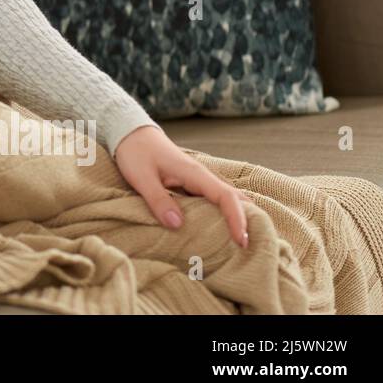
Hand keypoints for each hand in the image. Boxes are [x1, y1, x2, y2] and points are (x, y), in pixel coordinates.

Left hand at [114, 124, 252, 249]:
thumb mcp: (141, 177)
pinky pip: (214, 201)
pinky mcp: (192, 185)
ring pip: (228, 200)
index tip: (241, 241)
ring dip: (237, 218)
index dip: (238, 219)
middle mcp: (203, 177)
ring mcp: (199, 181)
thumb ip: (158, 200)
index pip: (226, 197)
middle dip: (248, 221)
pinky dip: (223, 215)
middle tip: (251, 248)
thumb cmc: (135, 152)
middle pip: (236, 199)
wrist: (131, 133)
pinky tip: (219, 231)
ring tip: (241, 245)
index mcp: (195, 174)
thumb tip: (178, 225)